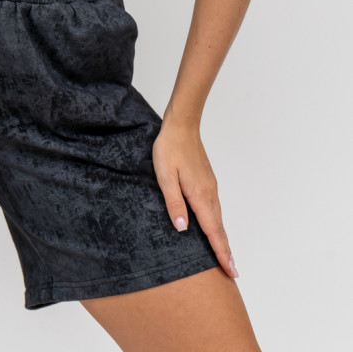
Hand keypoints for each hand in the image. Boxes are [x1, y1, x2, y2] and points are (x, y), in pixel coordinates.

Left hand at [152, 119, 238, 279]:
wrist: (181, 126)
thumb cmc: (170, 150)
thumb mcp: (165, 177)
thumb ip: (174, 203)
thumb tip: (183, 229)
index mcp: (200, 195)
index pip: (213, 230)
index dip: (222, 252)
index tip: (232, 270)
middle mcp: (210, 193)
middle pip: (219, 227)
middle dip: (226, 250)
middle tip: (232, 271)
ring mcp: (210, 186)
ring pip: (218, 217)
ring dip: (222, 237)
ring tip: (225, 255)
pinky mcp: (207, 181)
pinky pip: (214, 208)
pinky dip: (217, 223)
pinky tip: (212, 227)